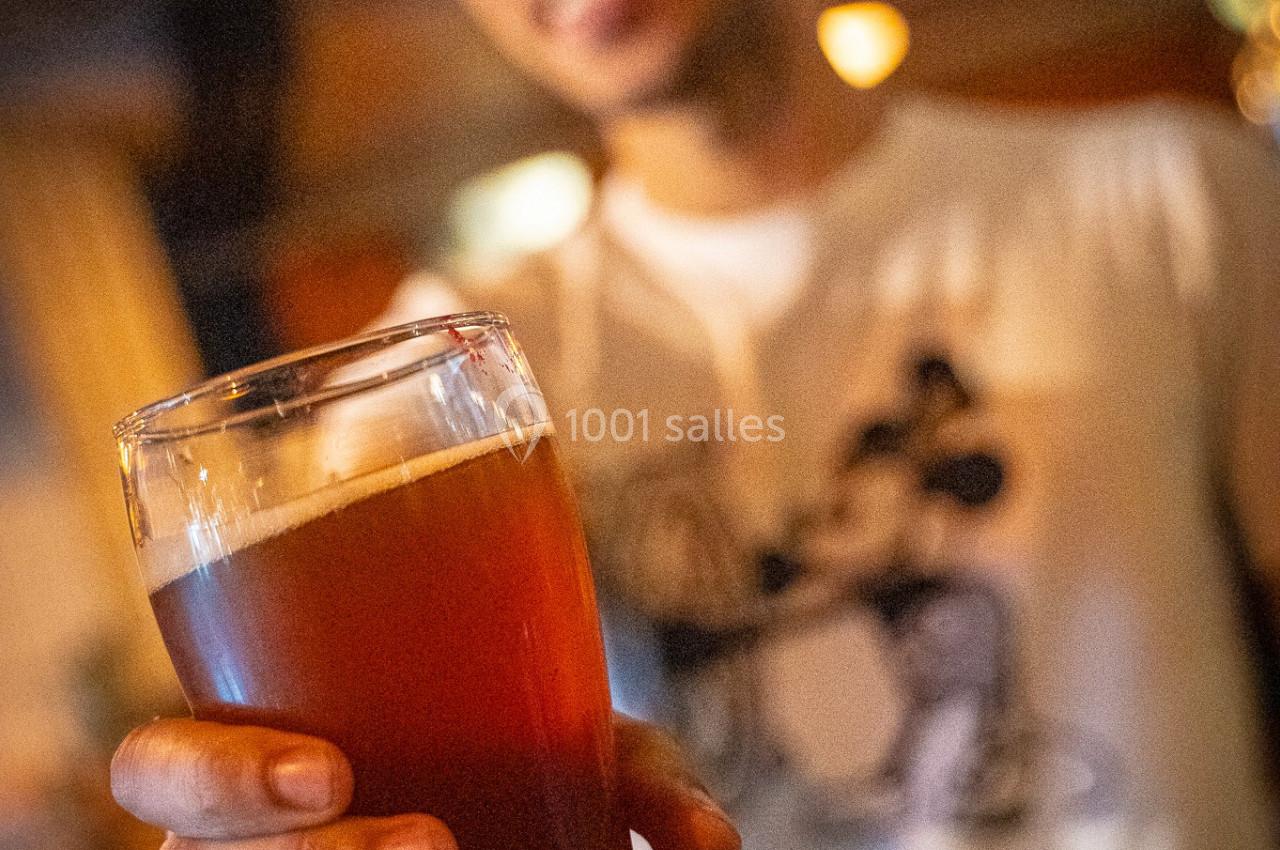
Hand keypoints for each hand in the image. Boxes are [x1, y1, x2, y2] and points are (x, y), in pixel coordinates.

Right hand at [111, 713, 740, 849]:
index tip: (327, 775)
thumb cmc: (540, 787)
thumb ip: (643, 781)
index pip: (163, 765)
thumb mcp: (585, 762)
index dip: (214, 775)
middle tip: (430, 845)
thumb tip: (708, 846)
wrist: (534, 826)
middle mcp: (245, 848)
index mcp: (274, 762)